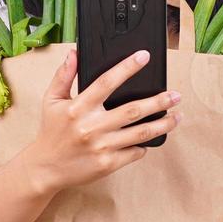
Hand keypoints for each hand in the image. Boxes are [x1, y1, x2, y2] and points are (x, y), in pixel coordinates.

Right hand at [18, 48, 180, 193]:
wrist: (45, 168)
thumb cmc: (51, 131)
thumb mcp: (51, 100)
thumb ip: (64, 76)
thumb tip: (75, 53)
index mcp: (78, 107)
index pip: (106, 82)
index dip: (127, 68)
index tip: (144, 57)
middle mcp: (91, 127)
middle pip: (133, 110)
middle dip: (158, 101)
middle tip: (176, 95)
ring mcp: (101, 147)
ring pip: (140, 133)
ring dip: (162, 124)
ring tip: (177, 116)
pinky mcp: (107, 164)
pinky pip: (134, 153)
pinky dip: (144, 145)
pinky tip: (152, 137)